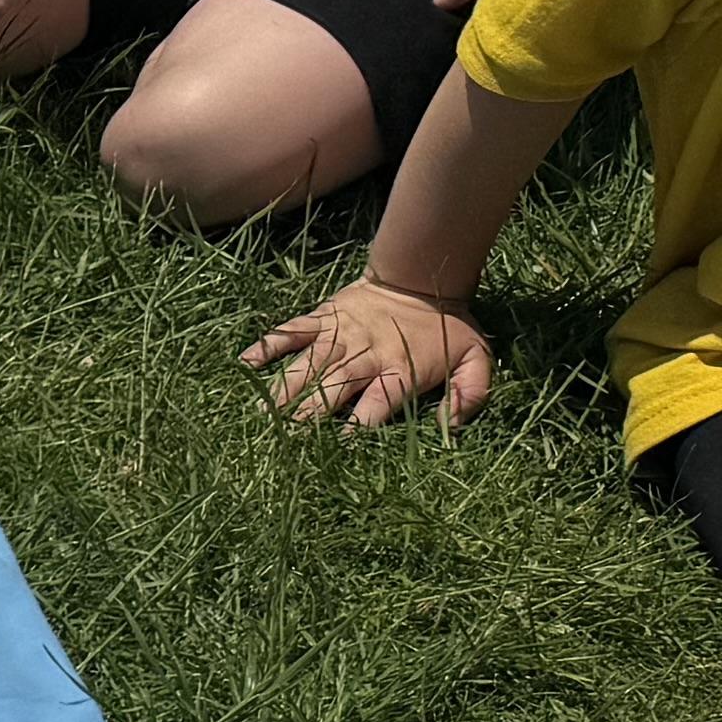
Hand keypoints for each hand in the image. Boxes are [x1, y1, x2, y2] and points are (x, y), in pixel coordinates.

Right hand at [249, 278, 489, 428]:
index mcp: (400, 369)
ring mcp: (340, 336)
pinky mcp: (324, 319)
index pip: (378, 402)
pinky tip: (246, 362)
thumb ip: (471, 392)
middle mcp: (366, 354)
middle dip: (311, 413)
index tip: (340, 445)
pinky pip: (293, 332)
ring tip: (265, 414)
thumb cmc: (448, 328)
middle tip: (289, 438)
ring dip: (286, 389)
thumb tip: (450, 424)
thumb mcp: (476, 358)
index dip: (359, 425)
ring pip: (309, 364)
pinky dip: (269, 345)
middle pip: (335, 386)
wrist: (423, 276)